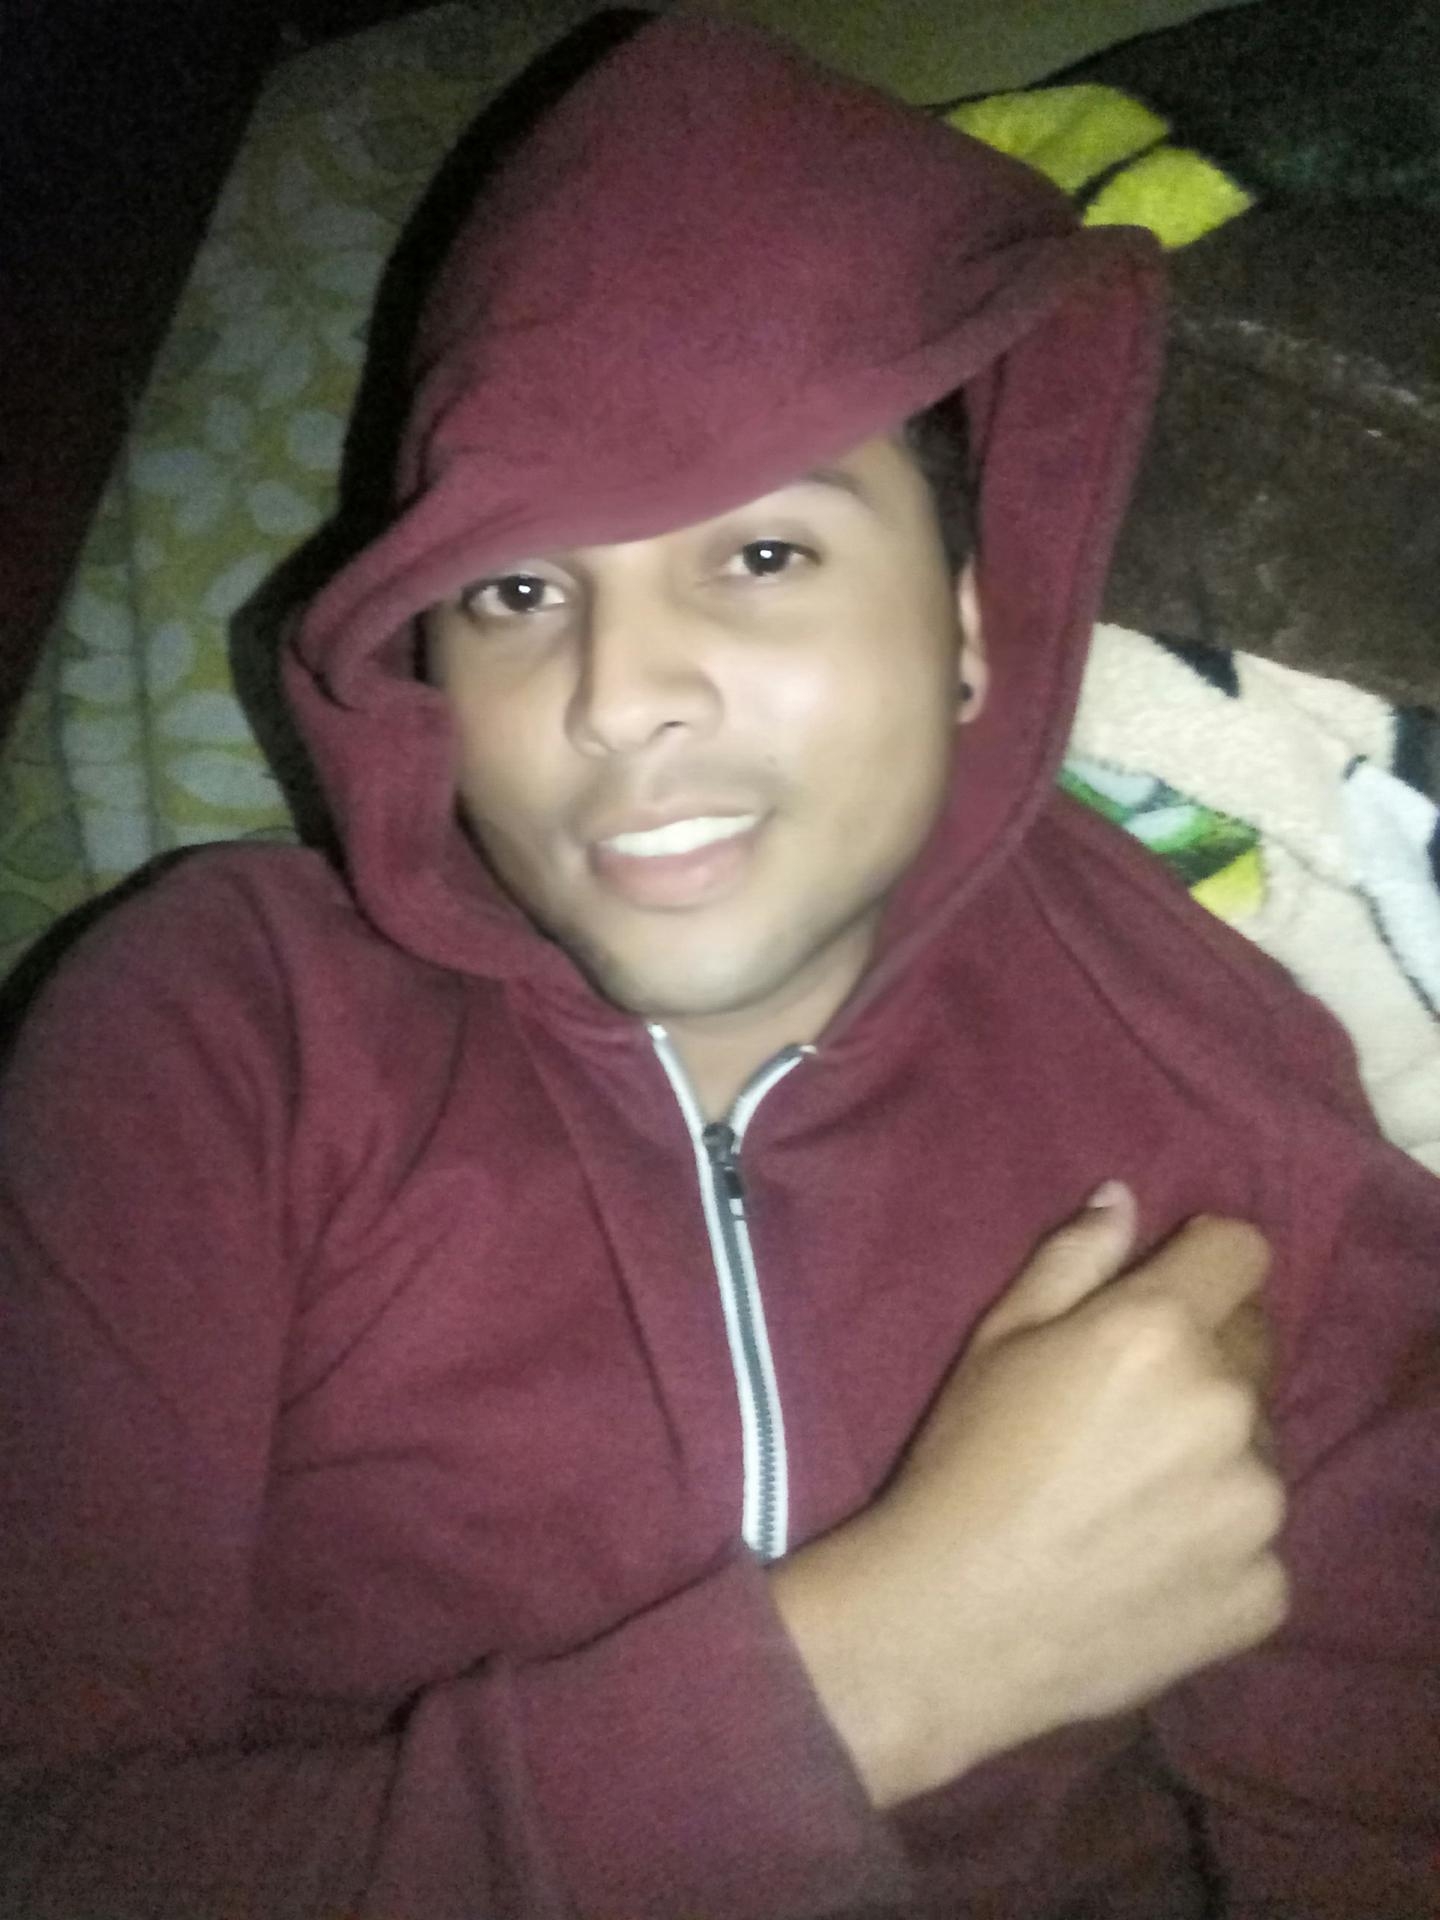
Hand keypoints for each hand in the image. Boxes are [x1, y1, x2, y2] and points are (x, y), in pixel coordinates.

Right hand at [769, 1185, 1287, 1807]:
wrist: (952, 1623)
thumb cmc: (962, 1463)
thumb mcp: (996, 1340)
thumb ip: (1071, 1260)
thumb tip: (1123, 1200)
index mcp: (1160, 1331)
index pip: (1241, 1252)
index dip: (1202, 1265)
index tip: (1166, 1295)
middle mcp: (1228, 1407)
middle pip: (1249, 1351)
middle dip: (1200, 1363)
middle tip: (1123, 1416)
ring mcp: (1257, 1507)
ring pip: (1255, 1451)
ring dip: (1212, 1457)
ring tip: (1128, 1501)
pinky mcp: (1267, 1589)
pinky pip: (1257, 1543)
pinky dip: (1216, 1545)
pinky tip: (1145, 1563)